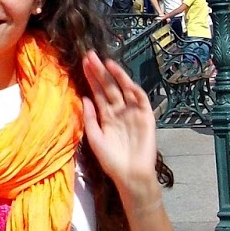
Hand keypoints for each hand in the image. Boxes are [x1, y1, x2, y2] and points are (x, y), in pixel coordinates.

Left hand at [80, 51, 157, 198]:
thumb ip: (89, 118)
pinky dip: (135, 90)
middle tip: (91, 55)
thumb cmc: (111, 160)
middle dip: (100, 71)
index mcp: (105, 115)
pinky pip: (141, 100)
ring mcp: (133, 113)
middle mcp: (119, 111)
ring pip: (124, 90)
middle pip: (109, 87)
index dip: (91, 78)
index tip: (83, 63)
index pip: (97, 92)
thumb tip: (84, 96)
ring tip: (106, 63)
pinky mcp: (146, 118)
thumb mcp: (95, 138)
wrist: (131, 175)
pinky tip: (125, 81)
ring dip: (117, 76)